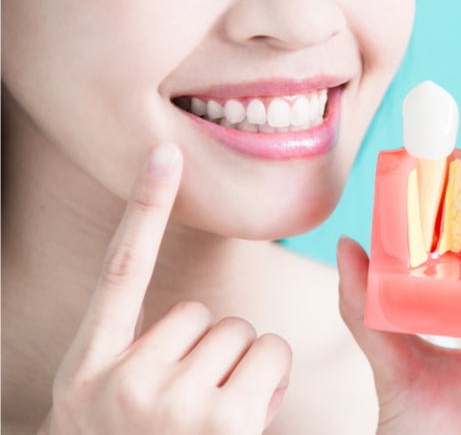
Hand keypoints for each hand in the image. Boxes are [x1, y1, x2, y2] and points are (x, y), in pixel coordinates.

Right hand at [40, 142, 290, 434]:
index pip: (120, 269)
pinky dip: (269, 380)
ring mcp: (171, 402)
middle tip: (197, 400)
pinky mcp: (223, 421)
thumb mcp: (105, 402)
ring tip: (217, 415)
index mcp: (89, 366)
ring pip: (242, 332)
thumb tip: (207, 322)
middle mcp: (123, 378)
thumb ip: (140, 354)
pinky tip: (243, 421)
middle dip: (214, 350)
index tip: (163, 154)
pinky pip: (270, 358)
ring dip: (242, 366)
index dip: (144, 207)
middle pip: (205, 313)